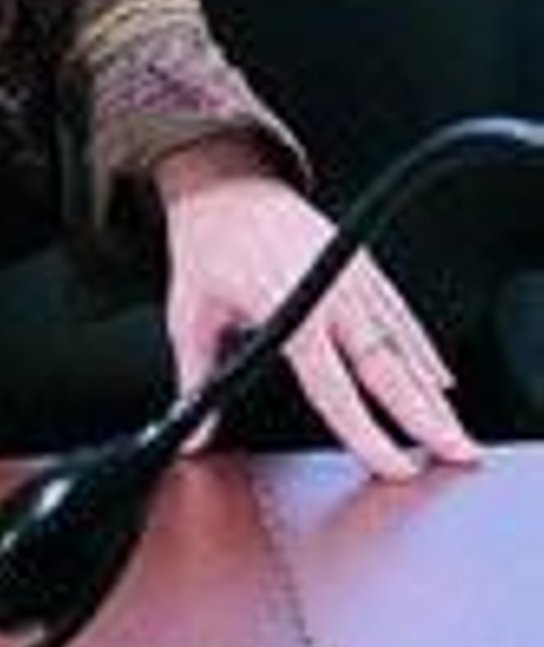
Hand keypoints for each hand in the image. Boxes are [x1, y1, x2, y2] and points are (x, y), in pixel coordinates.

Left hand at [154, 136, 482, 479]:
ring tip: (455, 432)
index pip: (332, 385)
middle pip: (387, 367)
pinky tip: (439, 380)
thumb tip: (191, 436)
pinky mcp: (360, 263)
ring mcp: (350, 275)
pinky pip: (400, 314)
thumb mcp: (190, 313)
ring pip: (403, 342)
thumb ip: (198, 380)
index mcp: (287, 307)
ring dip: (432, 390)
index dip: (366, 431)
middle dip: (425, 416)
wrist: (225, 182)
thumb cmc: (207, 245)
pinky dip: (423, 349)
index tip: (394, 464)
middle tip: (457, 454)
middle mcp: (328, 291)